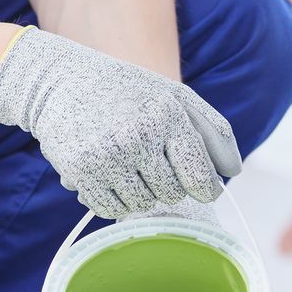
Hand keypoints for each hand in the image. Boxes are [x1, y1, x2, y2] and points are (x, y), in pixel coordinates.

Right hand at [0, 27, 241, 219]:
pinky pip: (110, 209)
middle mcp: (139, 135)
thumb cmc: (126, 91)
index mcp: (169, 115)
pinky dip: (112, 200)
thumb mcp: (174, 96)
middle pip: (171, 194)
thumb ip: (211, 130)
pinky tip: (107, 173)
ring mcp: (108, 154)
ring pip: (142, 204)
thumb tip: (233, 171)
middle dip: (166, 185)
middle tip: (149, 162)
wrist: (59, 81)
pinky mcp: (81, 171)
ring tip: (126, 163)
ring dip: (138, 192)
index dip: (205, 189)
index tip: (203, 190)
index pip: (200, 176)